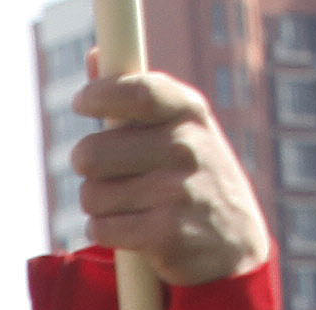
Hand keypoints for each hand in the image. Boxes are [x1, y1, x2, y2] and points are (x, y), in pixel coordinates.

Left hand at [72, 69, 272, 290]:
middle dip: (88, 169)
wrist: (234, 248)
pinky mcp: (166, 233)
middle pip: (91, 154)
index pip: (140, 92)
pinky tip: (133, 232)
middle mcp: (187, 147)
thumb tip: (94, 55)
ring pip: (91, 195)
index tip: (81, 103)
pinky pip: (100, 228)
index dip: (101, 94)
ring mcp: (178, 191)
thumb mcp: (179, 131)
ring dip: (99, 206)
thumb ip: (135, 96)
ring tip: (132, 207)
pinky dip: (106, 233)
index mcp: (190, 114)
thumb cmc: (193, 181)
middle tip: (109, 175)